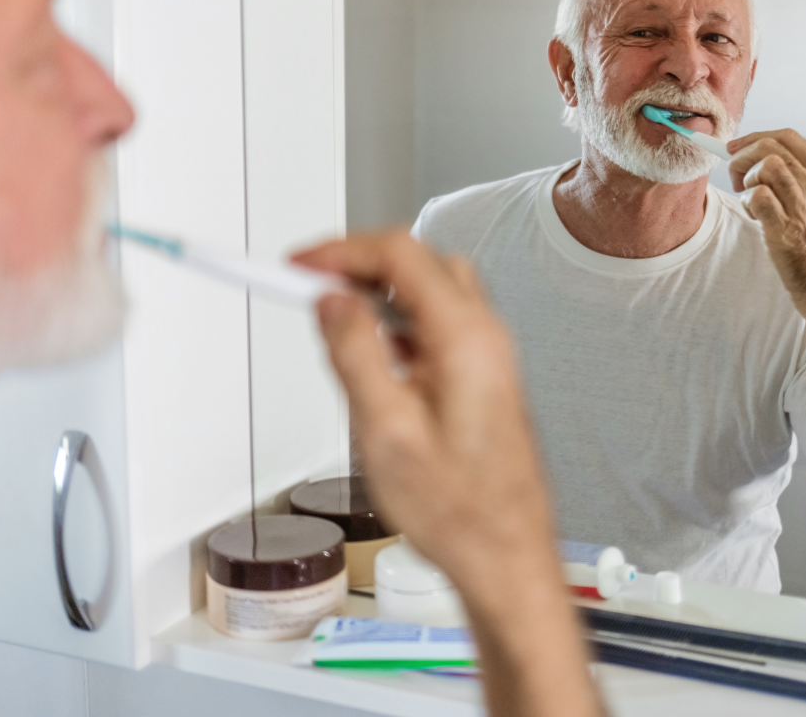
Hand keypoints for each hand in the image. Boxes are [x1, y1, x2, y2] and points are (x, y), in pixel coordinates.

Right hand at [294, 231, 604, 716]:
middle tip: (311, 280)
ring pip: (432, 287)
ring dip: (381, 287)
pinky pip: (441, 322)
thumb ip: (355, 354)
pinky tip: (374, 348)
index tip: (298, 264)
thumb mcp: (385, 433)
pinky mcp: (486, 375)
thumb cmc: (459, 511)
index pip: (400, 255)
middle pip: (420, 260)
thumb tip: (333, 302)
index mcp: (465, 340)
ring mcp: (491, 355)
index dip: (341, 250)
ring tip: (334, 311)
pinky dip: (401, 316)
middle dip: (360, 260)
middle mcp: (486, 337)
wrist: (507, 555)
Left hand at [726, 129, 805, 328]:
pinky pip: (758, 196)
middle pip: (770, 146)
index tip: (738, 148)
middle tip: (737, 179)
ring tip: (748, 200)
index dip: (755, 137)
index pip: (789, 138)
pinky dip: (747, 201)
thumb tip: (768, 170)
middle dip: (742, 156)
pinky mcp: (788, 231)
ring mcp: (805, 208)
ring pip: (765, 165)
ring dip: (745, 178)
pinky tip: (753, 217)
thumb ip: (805, 188)